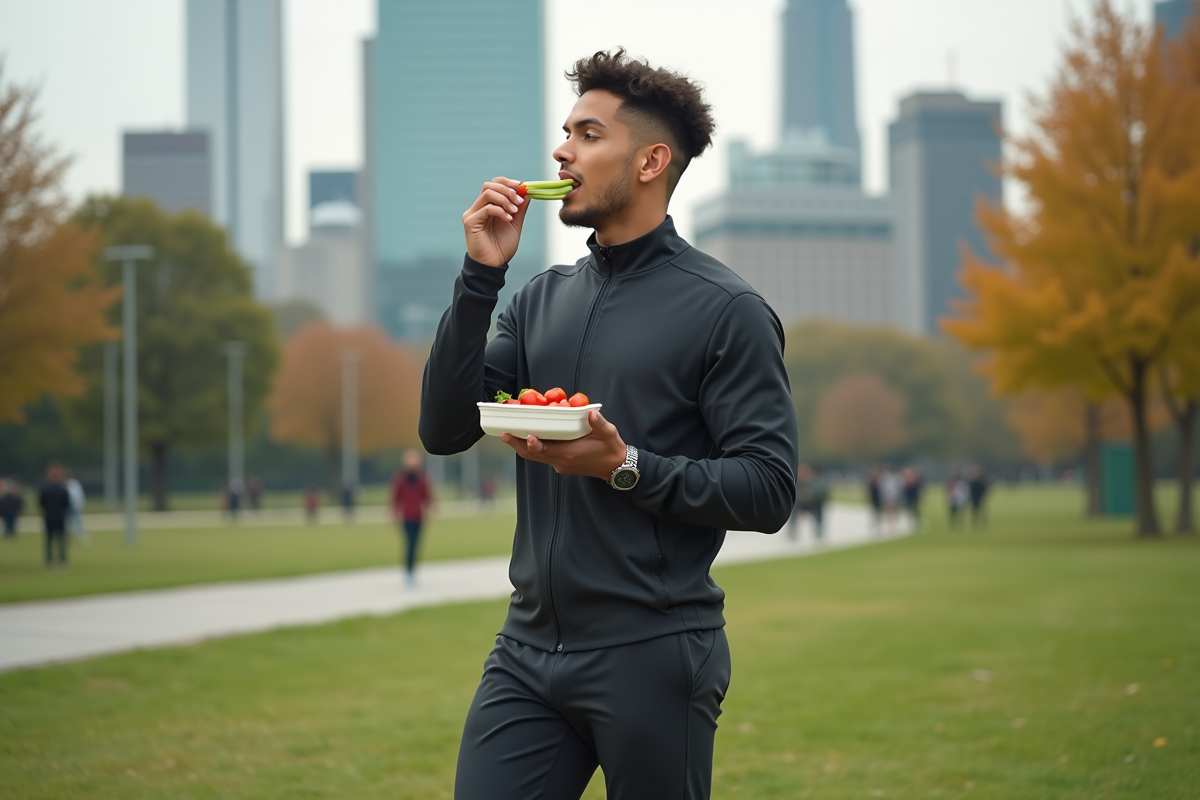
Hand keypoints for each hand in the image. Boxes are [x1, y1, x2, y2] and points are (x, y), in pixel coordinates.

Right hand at [463, 176, 527, 266]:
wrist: (494, 265)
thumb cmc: (502, 247)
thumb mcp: (515, 223)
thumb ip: (519, 208)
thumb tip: (527, 191)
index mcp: (488, 206)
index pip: (495, 185)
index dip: (508, 183)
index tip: (523, 189)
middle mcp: (478, 208)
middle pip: (490, 185)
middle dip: (508, 190)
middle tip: (519, 201)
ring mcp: (473, 214)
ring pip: (488, 193)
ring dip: (505, 199)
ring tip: (514, 211)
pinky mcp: (470, 222)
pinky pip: (486, 208)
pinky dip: (500, 211)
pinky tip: (508, 219)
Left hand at [500, 410, 627, 480]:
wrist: (616, 468)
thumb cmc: (612, 449)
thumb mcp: (609, 434)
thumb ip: (599, 423)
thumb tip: (591, 412)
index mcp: (570, 453)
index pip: (546, 450)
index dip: (533, 444)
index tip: (527, 435)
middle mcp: (561, 461)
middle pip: (533, 455)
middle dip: (517, 444)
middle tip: (503, 434)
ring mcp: (560, 464)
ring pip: (535, 456)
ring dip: (522, 446)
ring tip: (508, 435)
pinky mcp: (562, 463)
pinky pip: (543, 456)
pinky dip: (533, 447)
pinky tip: (528, 437)